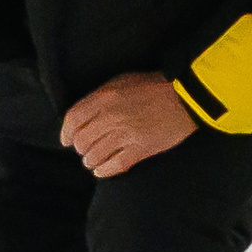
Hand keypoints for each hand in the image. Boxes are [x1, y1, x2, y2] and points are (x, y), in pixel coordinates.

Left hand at [60, 72, 199, 178]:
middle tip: (84, 149)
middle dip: (80, 147)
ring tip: (92, 160)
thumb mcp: (121, 81)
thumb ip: (100, 96)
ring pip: (95, 155)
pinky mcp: (141, 150)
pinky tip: (100, 170)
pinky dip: (103, 171)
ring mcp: (127, 135)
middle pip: (82, 140)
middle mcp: (112, 117)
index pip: (73, 119)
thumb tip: (83, 116)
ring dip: (90, 160)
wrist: (186, 96)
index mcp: (105, 97)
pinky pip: (115, 165)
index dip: (65, 132)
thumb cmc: (153, 85)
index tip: (66, 140)